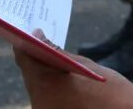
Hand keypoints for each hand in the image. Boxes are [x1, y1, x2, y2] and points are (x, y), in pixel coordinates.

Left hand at [14, 31, 132, 108]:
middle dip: (34, 57)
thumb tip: (38, 36)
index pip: (24, 58)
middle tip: (41, 41)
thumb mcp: (83, 65)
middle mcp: (40, 103)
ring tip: (52, 59)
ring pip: (36, 87)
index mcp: (45, 85)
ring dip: (41, 73)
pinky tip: (59, 79)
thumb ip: (56, 51)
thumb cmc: (109, 88)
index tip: (31, 31)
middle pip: (29, 74)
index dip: (24, 41)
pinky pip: (44, 98)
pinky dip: (49, 87)